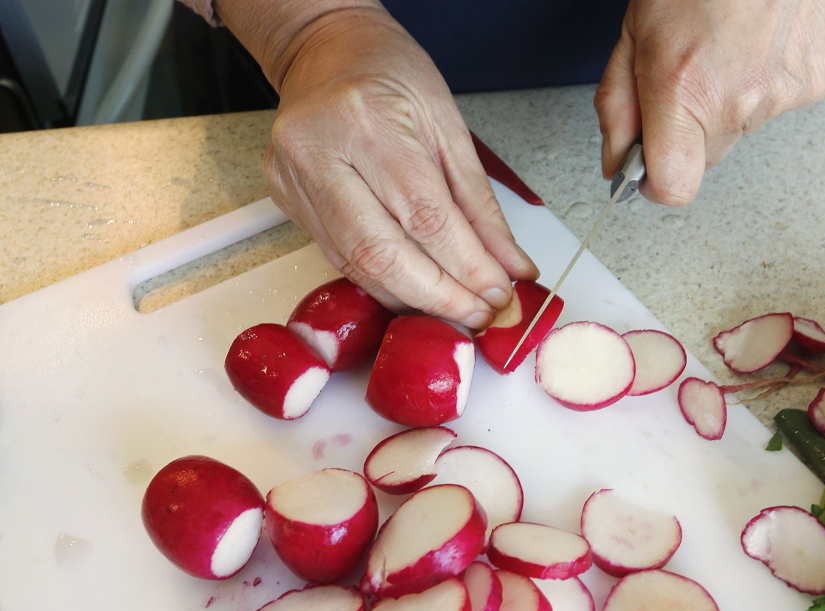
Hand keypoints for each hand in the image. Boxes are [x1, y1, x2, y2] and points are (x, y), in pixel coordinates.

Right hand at [218, 1, 537, 326]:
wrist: (324, 50)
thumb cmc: (390, 75)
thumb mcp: (450, 128)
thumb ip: (480, 207)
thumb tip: (511, 268)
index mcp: (368, 121)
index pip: (427, 220)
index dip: (467, 269)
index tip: (498, 296)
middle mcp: (320, 153)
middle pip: (383, 256)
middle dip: (439, 298)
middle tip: (478, 316)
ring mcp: (294, 180)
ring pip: (358, 269)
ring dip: (413, 300)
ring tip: (455, 310)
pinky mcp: (285, 201)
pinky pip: (342, 261)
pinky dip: (386, 284)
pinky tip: (417, 292)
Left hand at [594, 0, 824, 204]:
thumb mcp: (635, 31)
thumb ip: (618, 107)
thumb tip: (616, 161)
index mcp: (684, 89)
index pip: (673, 186)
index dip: (656, 184)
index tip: (648, 168)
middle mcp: (738, 99)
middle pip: (705, 158)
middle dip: (690, 130)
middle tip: (689, 74)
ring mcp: (784, 92)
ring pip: (741, 126)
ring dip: (729, 99)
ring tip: (728, 44)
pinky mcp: (816, 80)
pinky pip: (779, 101)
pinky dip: (765, 78)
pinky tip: (759, 38)